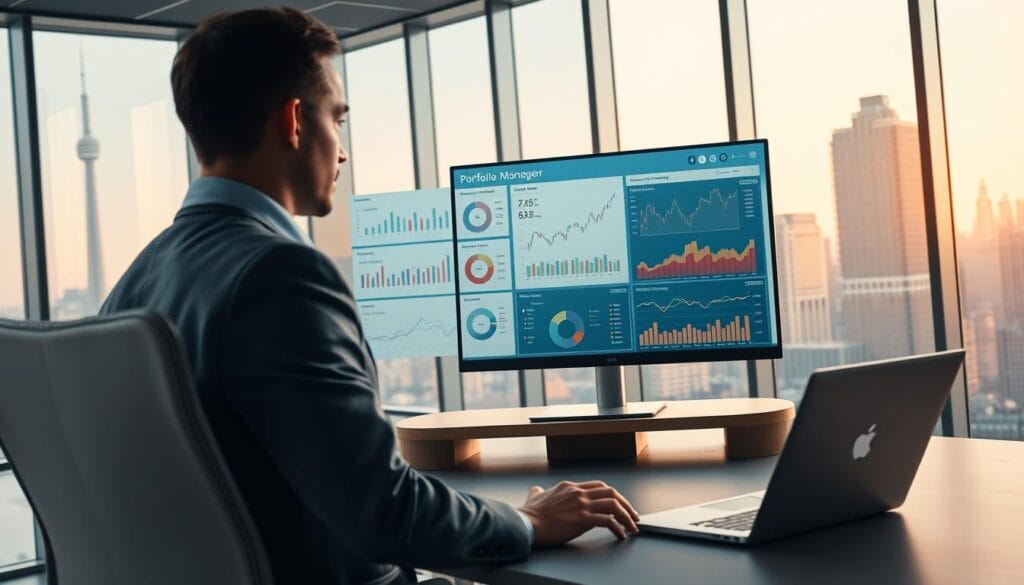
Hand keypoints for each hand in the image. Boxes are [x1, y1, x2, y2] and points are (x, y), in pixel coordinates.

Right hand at [518, 480, 639, 546]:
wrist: (526, 524)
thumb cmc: (529, 514)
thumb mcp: (535, 496)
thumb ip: (539, 492)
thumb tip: (536, 490)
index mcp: (570, 487)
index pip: (599, 486)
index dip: (613, 496)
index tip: (620, 505)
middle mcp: (578, 493)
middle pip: (611, 492)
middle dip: (626, 504)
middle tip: (633, 515)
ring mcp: (581, 505)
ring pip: (614, 505)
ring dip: (627, 516)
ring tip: (632, 526)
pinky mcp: (582, 519)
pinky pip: (608, 521)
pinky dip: (618, 527)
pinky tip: (621, 534)